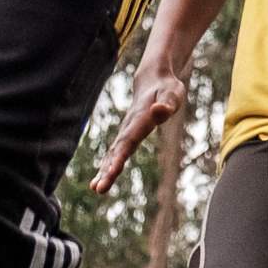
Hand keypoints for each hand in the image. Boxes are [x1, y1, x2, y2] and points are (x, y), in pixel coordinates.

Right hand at [92, 69, 186, 195]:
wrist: (153, 79)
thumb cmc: (167, 88)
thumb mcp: (172, 93)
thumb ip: (167, 103)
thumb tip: (159, 110)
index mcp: (140, 119)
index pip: (129, 141)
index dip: (120, 157)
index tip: (111, 172)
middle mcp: (129, 127)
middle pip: (117, 151)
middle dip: (108, 170)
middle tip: (98, 189)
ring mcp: (125, 131)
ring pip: (113, 153)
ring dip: (105, 171)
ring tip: (96, 188)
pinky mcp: (126, 135)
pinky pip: (115, 152)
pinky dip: (108, 165)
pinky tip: (100, 180)